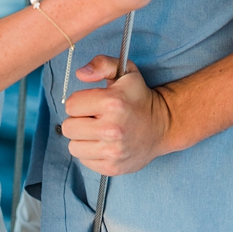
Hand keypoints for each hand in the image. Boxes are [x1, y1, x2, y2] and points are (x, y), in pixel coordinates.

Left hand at [62, 55, 172, 174]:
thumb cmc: (139, 98)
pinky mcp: (113, 167)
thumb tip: (81, 74)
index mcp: (112, 103)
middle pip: (68, 128)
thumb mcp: (125, 71)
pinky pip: (84, 160)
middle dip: (78, 121)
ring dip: (82, 138)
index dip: (79, 103)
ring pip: (73, 146)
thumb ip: (101, 64)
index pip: (70, 105)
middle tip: (94, 119)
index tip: (92, 104)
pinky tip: (104, 144)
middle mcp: (112, 129)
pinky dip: (90, 153)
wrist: (164, 126)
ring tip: (98, 132)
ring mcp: (113, 151)